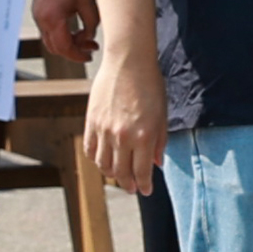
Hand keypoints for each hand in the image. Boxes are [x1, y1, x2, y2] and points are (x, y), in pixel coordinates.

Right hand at [32, 0, 98, 70]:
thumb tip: (89, 39)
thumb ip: (91, 23)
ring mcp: (38, 17)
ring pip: (52, 41)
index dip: (78, 55)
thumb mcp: (87, 2)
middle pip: (56, 48)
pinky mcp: (39, 12)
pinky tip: (76, 30)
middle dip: (74, 51)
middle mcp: (42, 20)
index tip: (90, 56)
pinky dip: (62, 35)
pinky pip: (49, 32)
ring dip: (68, 44)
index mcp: (53, 18)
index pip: (64, 47)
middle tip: (91, 48)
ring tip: (86, 38)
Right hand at [80, 33, 162, 195]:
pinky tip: (104, 160)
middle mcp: (122, 137)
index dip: (144, 185)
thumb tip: (156, 164)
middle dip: (128, 184)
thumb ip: (159, 142)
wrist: (128, 62)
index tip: (146, 190)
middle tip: (132, 188)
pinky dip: (96, 159)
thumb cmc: (150, 86)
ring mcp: (104, 130)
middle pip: (121, 173)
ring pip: (103, 165)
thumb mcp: (162, 116)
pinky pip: (90, 149)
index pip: (142, 172)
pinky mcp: (91, 121)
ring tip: (119, 175)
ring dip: (112, 174)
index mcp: (143, 137)